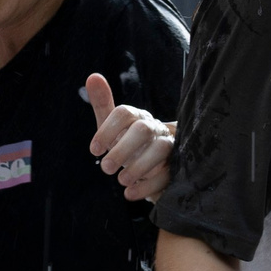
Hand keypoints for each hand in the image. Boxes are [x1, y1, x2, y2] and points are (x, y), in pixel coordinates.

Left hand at [84, 75, 173, 201]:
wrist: (155, 171)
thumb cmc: (132, 145)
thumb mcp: (114, 128)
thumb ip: (103, 104)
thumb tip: (92, 76)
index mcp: (139, 118)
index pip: (125, 113)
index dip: (107, 129)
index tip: (94, 150)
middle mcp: (157, 129)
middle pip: (143, 129)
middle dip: (122, 149)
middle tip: (106, 168)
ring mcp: (170, 149)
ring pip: (161, 150)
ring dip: (138, 167)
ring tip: (121, 181)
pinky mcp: (177, 169)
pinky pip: (168, 175)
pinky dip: (147, 186)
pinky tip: (130, 194)